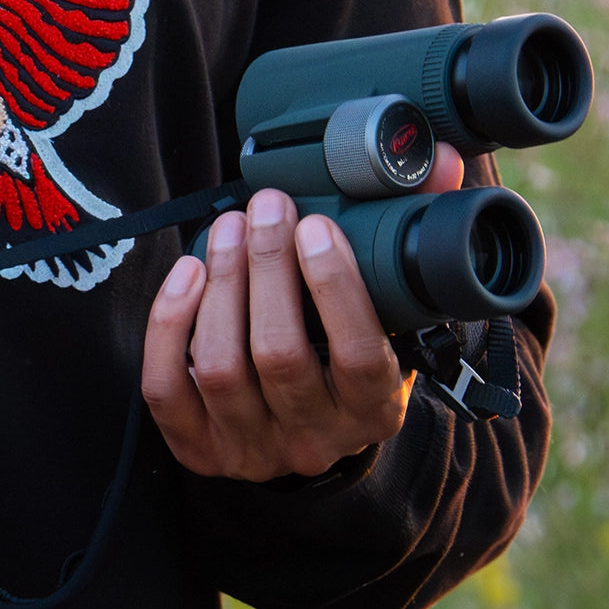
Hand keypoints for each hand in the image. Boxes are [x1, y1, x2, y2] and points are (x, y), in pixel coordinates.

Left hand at [141, 143, 465, 480]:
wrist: (306, 427)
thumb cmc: (348, 353)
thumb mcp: (392, 313)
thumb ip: (416, 237)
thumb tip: (440, 160)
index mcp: (376, 411)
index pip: (360, 357)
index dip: (334, 287)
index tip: (316, 225)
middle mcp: (315, 439)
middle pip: (279, 354)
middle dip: (266, 269)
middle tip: (264, 207)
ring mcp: (251, 448)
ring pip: (221, 365)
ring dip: (221, 284)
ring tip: (228, 227)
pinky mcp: (198, 447)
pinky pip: (168, 387)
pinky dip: (171, 324)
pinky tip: (187, 272)